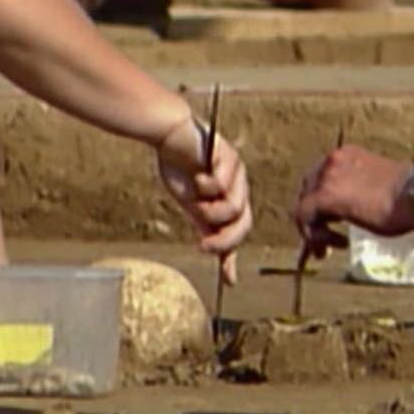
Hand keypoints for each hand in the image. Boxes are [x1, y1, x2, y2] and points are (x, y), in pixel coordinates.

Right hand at [155, 117, 251, 284]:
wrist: (170, 136)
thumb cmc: (181, 168)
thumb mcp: (193, 207)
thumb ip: (209, 233)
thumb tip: (229, 277)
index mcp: (234, 197)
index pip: (242, 229)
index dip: (232, 251)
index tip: (225, 276)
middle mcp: (240, 186)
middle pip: (244, 221)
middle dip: (225, 240)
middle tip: (202, 246)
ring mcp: (237, 171)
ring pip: (233, 207)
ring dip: (210, 211)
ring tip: (194, 200)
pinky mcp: (228, 156)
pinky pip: (222, 183)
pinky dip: (206, 186)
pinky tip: (197, 177)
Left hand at [292, 145, 413, 258]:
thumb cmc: (410, 196)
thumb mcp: (380, 187)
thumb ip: (362, 191)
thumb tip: (360, 206)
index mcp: (348, 155)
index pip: (323, 178)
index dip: (322, 204)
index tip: (333, 224)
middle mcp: (333, 160)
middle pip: (309, 191)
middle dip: (314, 218)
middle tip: (324, 240)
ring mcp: (328, 176)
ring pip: (305, 205)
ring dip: (314, 231)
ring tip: (327, 249)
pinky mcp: (326, 196)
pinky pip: (305, 217)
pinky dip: (312, 235)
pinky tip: (328, 248)